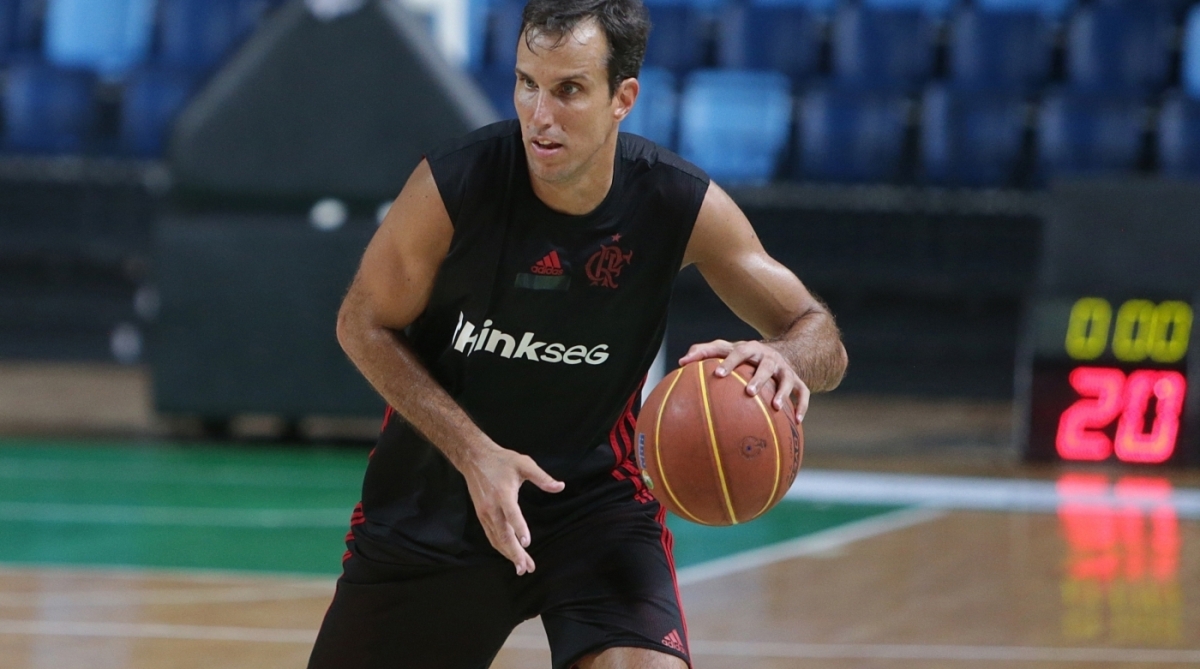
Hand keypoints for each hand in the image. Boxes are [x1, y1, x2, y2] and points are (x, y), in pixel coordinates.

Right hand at [459, 444, 564, 574]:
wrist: (474, 458)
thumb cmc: (502, 461)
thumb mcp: (524, 464)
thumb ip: (542, 477)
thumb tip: (560, 487)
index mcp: (503, 494)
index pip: (512, 514)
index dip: (519, 529)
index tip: (527, 543)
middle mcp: (492, 507)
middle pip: (503, 534)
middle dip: (515, 553)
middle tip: (526, 567)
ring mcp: (484, 513)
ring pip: (496, 539)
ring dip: (509, 554)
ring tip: (522, 567)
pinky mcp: (481, 515)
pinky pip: (491, 536)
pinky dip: (500, 547)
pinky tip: (510, 554)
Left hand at [679, 339, 809, 422]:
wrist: (781, 351)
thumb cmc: (744, 356)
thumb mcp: (727, 349)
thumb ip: (704, 352)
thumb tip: (680, 362)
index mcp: (750, 349)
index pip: (739, 352)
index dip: (730, 361)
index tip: (718, 374)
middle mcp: (769, 358)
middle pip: (766, 366)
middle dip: (758, 378)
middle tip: (748, 392)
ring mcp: (785, 369)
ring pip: (787, 379)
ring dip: (782, 392)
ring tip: (776, 407)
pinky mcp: (798, 380)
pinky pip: (804, 393)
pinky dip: (802, 405)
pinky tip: (798, 420)